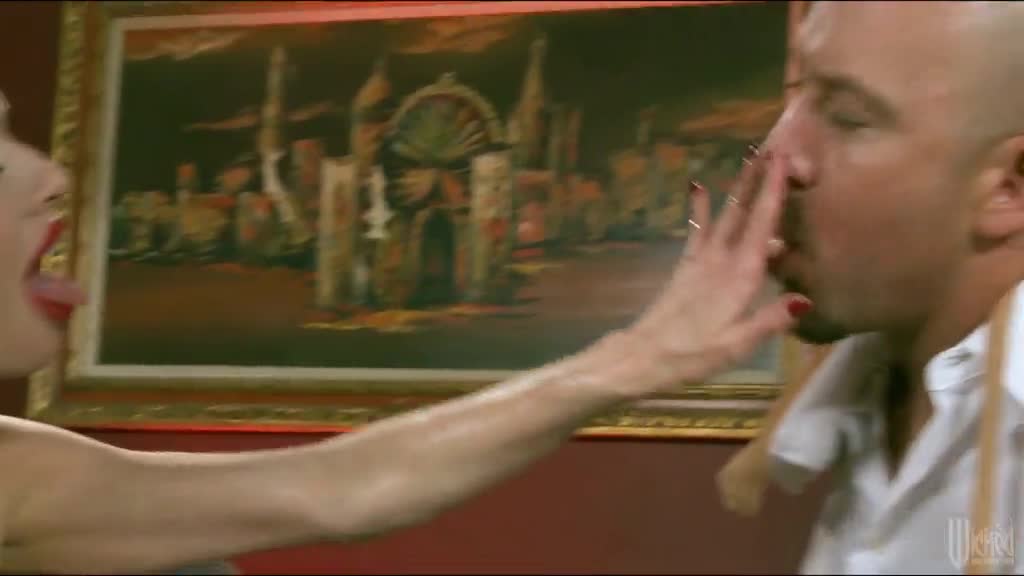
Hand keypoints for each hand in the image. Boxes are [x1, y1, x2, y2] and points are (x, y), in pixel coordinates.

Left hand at [614, 150, 811, 395]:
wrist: (643, 356)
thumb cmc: (693, 355)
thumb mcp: (737, 345)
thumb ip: (770, 320)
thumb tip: (805, 298)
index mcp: (740, 277)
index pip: (762, 225)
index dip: (774, 191)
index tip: (784, 159)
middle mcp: (721, 261)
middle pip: (744, 212)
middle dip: (758, 179)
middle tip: (773, 145)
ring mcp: (701, 261)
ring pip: (723, 215)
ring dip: (737, 187)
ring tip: (748, 157)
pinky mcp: (686, 267)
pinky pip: (697, 230)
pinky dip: (700, 207)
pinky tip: (698, 185)